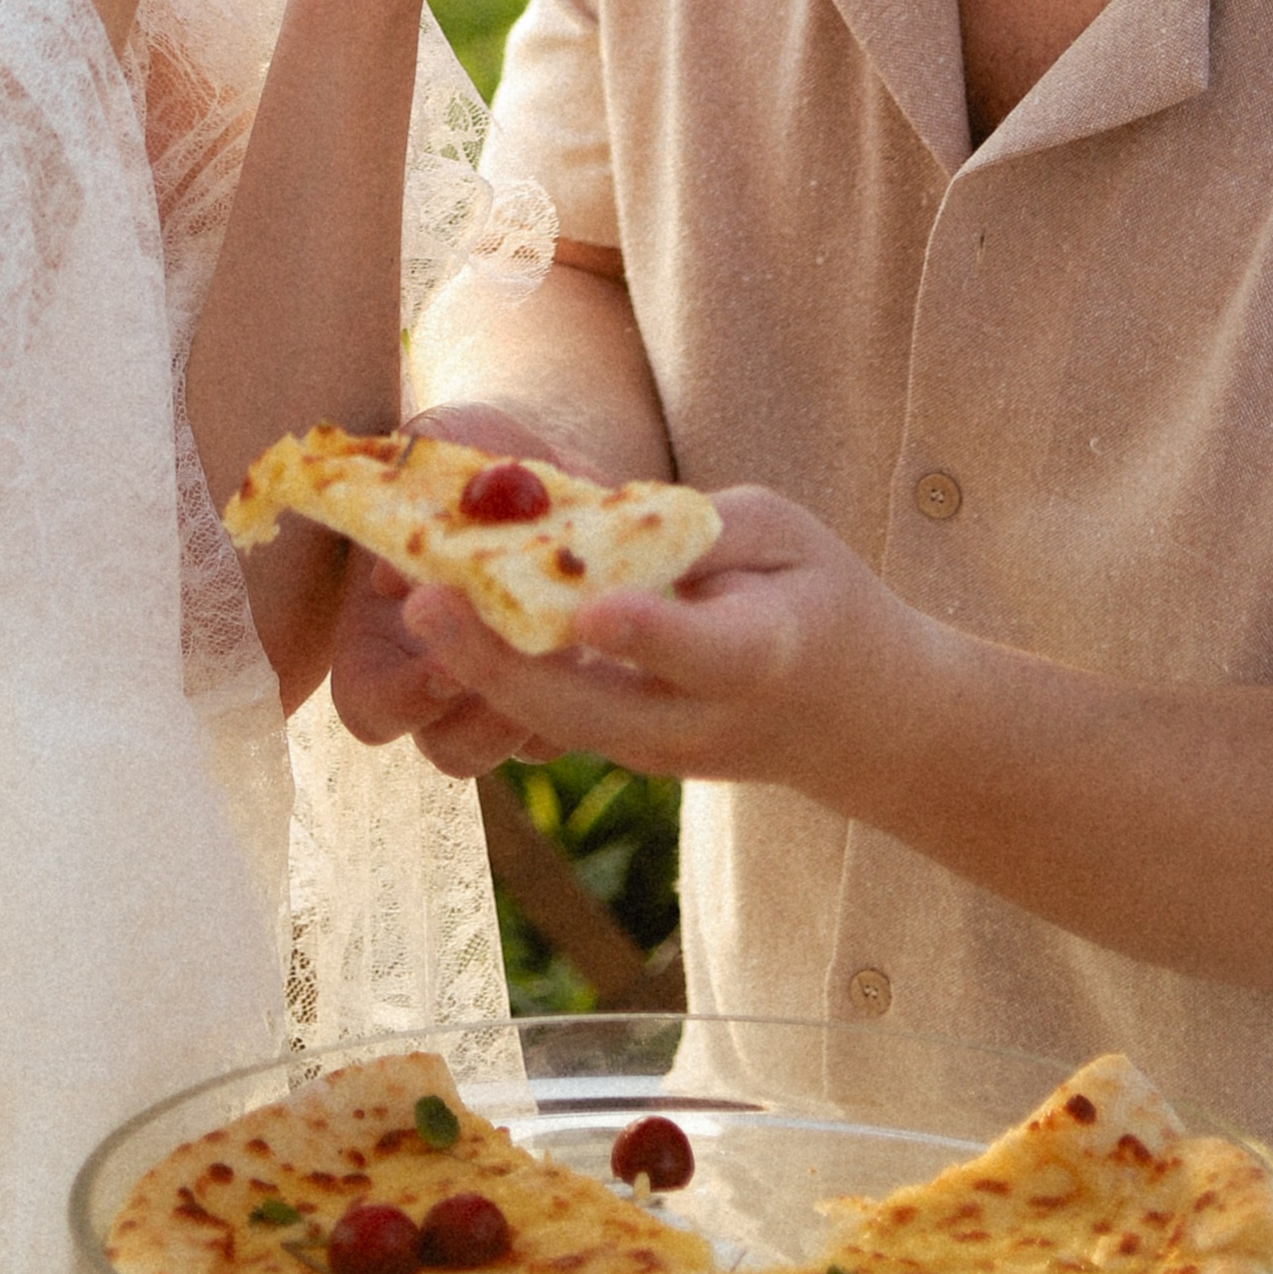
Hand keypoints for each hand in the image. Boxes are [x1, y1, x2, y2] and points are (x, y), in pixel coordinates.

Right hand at [323, 401, 610, 776]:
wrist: (546, 460)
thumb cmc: (473, 450)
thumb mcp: (443, 438)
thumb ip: (418, 474)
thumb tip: (401, 564)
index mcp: (381, 642)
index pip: (371, 709)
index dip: (401, 699)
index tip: (447, 661)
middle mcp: (442, 686)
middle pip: (452, 750)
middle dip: (490, 717)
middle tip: (530, 668)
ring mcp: (512, 693)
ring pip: (527, 745)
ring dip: (556, 705)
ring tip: (585, 648)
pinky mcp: (578, 686)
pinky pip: (593, 718)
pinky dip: (608, 680)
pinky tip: (628, 629)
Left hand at [396, 486, 924, 797]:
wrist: (857, 721)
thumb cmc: (820, 597)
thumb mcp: (788, 535)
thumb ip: (702, 530)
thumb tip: (603, 523)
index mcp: (766, 655)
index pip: (704, 652)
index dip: (647, 634)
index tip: (590, 612)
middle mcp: (703, 720)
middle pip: (593, 710)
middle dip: (504, 663)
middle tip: (427, 605)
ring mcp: (659, 750)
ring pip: (559, 726)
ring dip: (482, 674)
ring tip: (416, 607)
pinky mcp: (626, 750)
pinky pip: (556, 720)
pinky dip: (499, 679)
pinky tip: (445, 625)